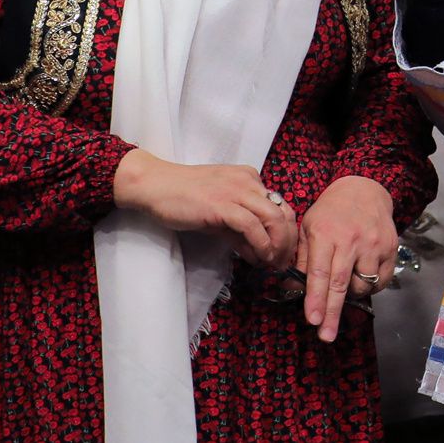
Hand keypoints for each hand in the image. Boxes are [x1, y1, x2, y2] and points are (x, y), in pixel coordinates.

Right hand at [112, 150, 295, 268]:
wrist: (156, 186)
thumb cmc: (184, 199)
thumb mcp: (219, 214)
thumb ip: (240, 231)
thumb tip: (259, 254)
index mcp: (250, 179)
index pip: (280, 205)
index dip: (286, 231)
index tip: (283, 253)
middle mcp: (249, 181)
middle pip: (282, 212)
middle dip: (287, 241)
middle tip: (283, 263)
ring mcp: (237, 191)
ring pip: (272, 217)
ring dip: (277, 244)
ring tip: (273, 263)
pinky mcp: (222, 204)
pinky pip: (251, 225)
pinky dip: (260, 243)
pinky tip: (260, 257)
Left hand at [297, 175, 397, 342]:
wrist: (365, 189)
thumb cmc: (330, 212)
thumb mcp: (308, 228)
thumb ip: (301, 258)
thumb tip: (292, 289)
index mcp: (325, 234)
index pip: (319, 273)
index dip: (316, 299)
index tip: (313, 320)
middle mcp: (351, 240)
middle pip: (340, 284)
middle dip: (332, 313)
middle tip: (326, 336)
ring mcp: (373, 244)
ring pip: (362, 284)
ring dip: (351, 294)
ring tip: (345, 287)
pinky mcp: (391, 248)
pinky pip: (381, 280)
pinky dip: (370, 287)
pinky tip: (362, 280)